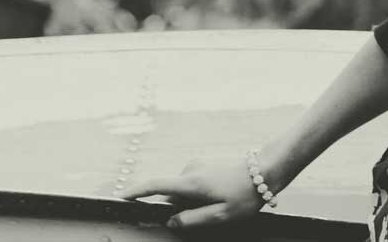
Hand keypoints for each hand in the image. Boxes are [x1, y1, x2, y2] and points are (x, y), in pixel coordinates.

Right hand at [113, 156, 272, 229]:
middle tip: (208, 213)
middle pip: (171, 194)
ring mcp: (197, 166)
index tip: (120, 198)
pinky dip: (198, 196)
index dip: (136, 192)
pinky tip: (219, 198)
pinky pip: (192, 185)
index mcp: (191, 182)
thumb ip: (192, 220)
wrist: (266, 170)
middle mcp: (190, 170)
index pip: (155, 185)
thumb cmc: (245, 194)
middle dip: (179, 208)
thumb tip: (172, 221)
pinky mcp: (204, 167)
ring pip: (183, 191)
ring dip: (192, 202)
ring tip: (220, 205)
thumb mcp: (220, 215)